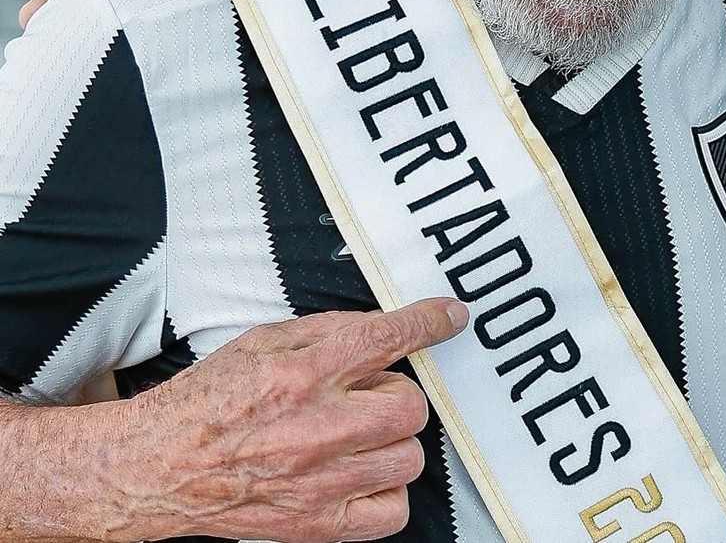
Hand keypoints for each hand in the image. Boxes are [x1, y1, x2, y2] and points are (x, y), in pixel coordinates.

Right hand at [104, 299, 467, 541]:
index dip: (428, 322)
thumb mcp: (263, 340)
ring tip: (356, 434)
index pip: (385, 339)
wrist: (161, 464)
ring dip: (391, 440)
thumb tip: (379, 327)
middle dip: (395, 392)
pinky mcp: (317, 524)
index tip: (450, 316)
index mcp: (302, 372)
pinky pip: (392, 511)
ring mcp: (321, 482)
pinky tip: (359, 472)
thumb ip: (325, 331)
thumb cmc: (209, 400)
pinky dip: (386, 490)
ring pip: (408, 457)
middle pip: (409, 405)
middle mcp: (317, 427)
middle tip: (364, 393)